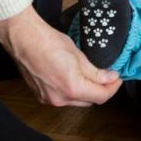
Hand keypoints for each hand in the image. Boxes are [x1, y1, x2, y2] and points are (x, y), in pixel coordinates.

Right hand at [0, 7, 121, 105]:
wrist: (23, 39)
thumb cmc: (48, 42)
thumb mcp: (78, 55)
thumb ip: (96, 72)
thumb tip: (110, 78)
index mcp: (72, 88)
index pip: (101, 96)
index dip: (113, 88)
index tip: (117, 79)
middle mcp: (60, 99)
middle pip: (89, 101)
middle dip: (100, 90)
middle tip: (107, 77)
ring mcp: (48, 99)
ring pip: (75, 101)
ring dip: (85, 91)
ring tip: (89, 75)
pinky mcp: (40, 96)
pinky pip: (62, 98)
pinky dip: (71, 91)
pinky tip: (72, 78)